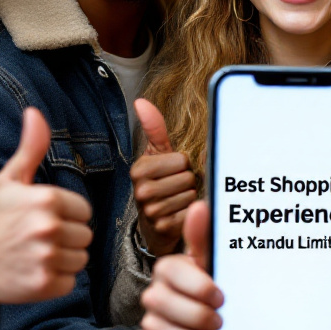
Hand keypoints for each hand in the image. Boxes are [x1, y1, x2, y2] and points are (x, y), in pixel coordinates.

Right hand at [0, 108, 93, 305]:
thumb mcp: (10, 179)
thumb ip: (31, 148)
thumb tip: (34, 113)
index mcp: (46, 199)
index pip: (84, 210)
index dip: (67, 216)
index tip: (44, 219)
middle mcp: (48, 227)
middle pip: (85, 235)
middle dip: (67, 238)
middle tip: (39, 238)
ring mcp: (46, 257)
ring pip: (81, 259)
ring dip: (64, 259)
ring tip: (37, 254)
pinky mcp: (44, 284)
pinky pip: (71, 281)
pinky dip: (57, 280)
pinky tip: (35, 271)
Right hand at [130, 99, 197, 257]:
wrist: (154, 223)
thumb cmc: (159, 182)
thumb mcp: (157, 154)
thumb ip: (154, 128)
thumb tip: (141, 101)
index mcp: (139, 169)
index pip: (181, 159)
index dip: (183, 164)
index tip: (172, 171)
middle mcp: (141, 190)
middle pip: (187, 178)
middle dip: (187, 182)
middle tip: (176, 187)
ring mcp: (151, 210)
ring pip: (190, 195)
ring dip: (189, 197)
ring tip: (177, 200)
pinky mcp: (162, 228)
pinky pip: (191, 213)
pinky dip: (190, 212)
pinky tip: (179, 214)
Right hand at [141, 201, 222, 329]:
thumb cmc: (207, 296)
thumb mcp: (210, 267)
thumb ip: (203, 239)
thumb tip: (199, 206)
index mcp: (167, 270)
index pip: (173, 272)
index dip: (200, 287)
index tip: (220, 296)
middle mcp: (154, 295)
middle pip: (169, 306)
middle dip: (201, 317)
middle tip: (219, 320)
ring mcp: (151, 324)